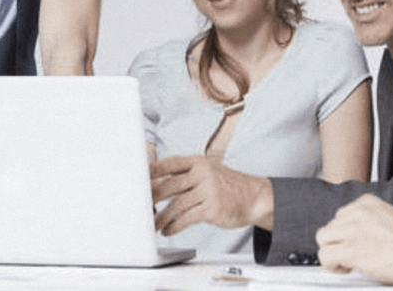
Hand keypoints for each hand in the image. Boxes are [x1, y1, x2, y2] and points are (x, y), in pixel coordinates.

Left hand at [150, 155, 271, 235]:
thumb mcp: (208, 171)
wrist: (254, 197)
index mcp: (198, 162)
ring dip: (162, 217)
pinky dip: (174, 226)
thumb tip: (156, 183)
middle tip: (141, 207)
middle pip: (170, 184)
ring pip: (176, 204)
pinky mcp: (212, 209)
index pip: (170, 163)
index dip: (152, 170)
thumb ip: (186, 175)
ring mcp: (208, 191)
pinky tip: (168, 231)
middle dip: (152, 197)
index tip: (137, 178)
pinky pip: (186, 218)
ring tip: (154, 225)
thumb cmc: (226, 185)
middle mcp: (202, 174)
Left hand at [316, 194, 392, 284]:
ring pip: (323, 239)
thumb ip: (370, 222)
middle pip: (330, 227)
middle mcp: (355, 212)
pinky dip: (331, 265)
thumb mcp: (389, 219)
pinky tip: (346, 269)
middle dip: (338, 242)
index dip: (347, 234)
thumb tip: (359, 237)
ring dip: (333, 252)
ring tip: (349, 262)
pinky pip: (325, 255)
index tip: (357, 244)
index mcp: (366, 203)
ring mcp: (351, 230)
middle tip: (352, 255)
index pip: (341, 216)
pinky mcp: (350, 249)